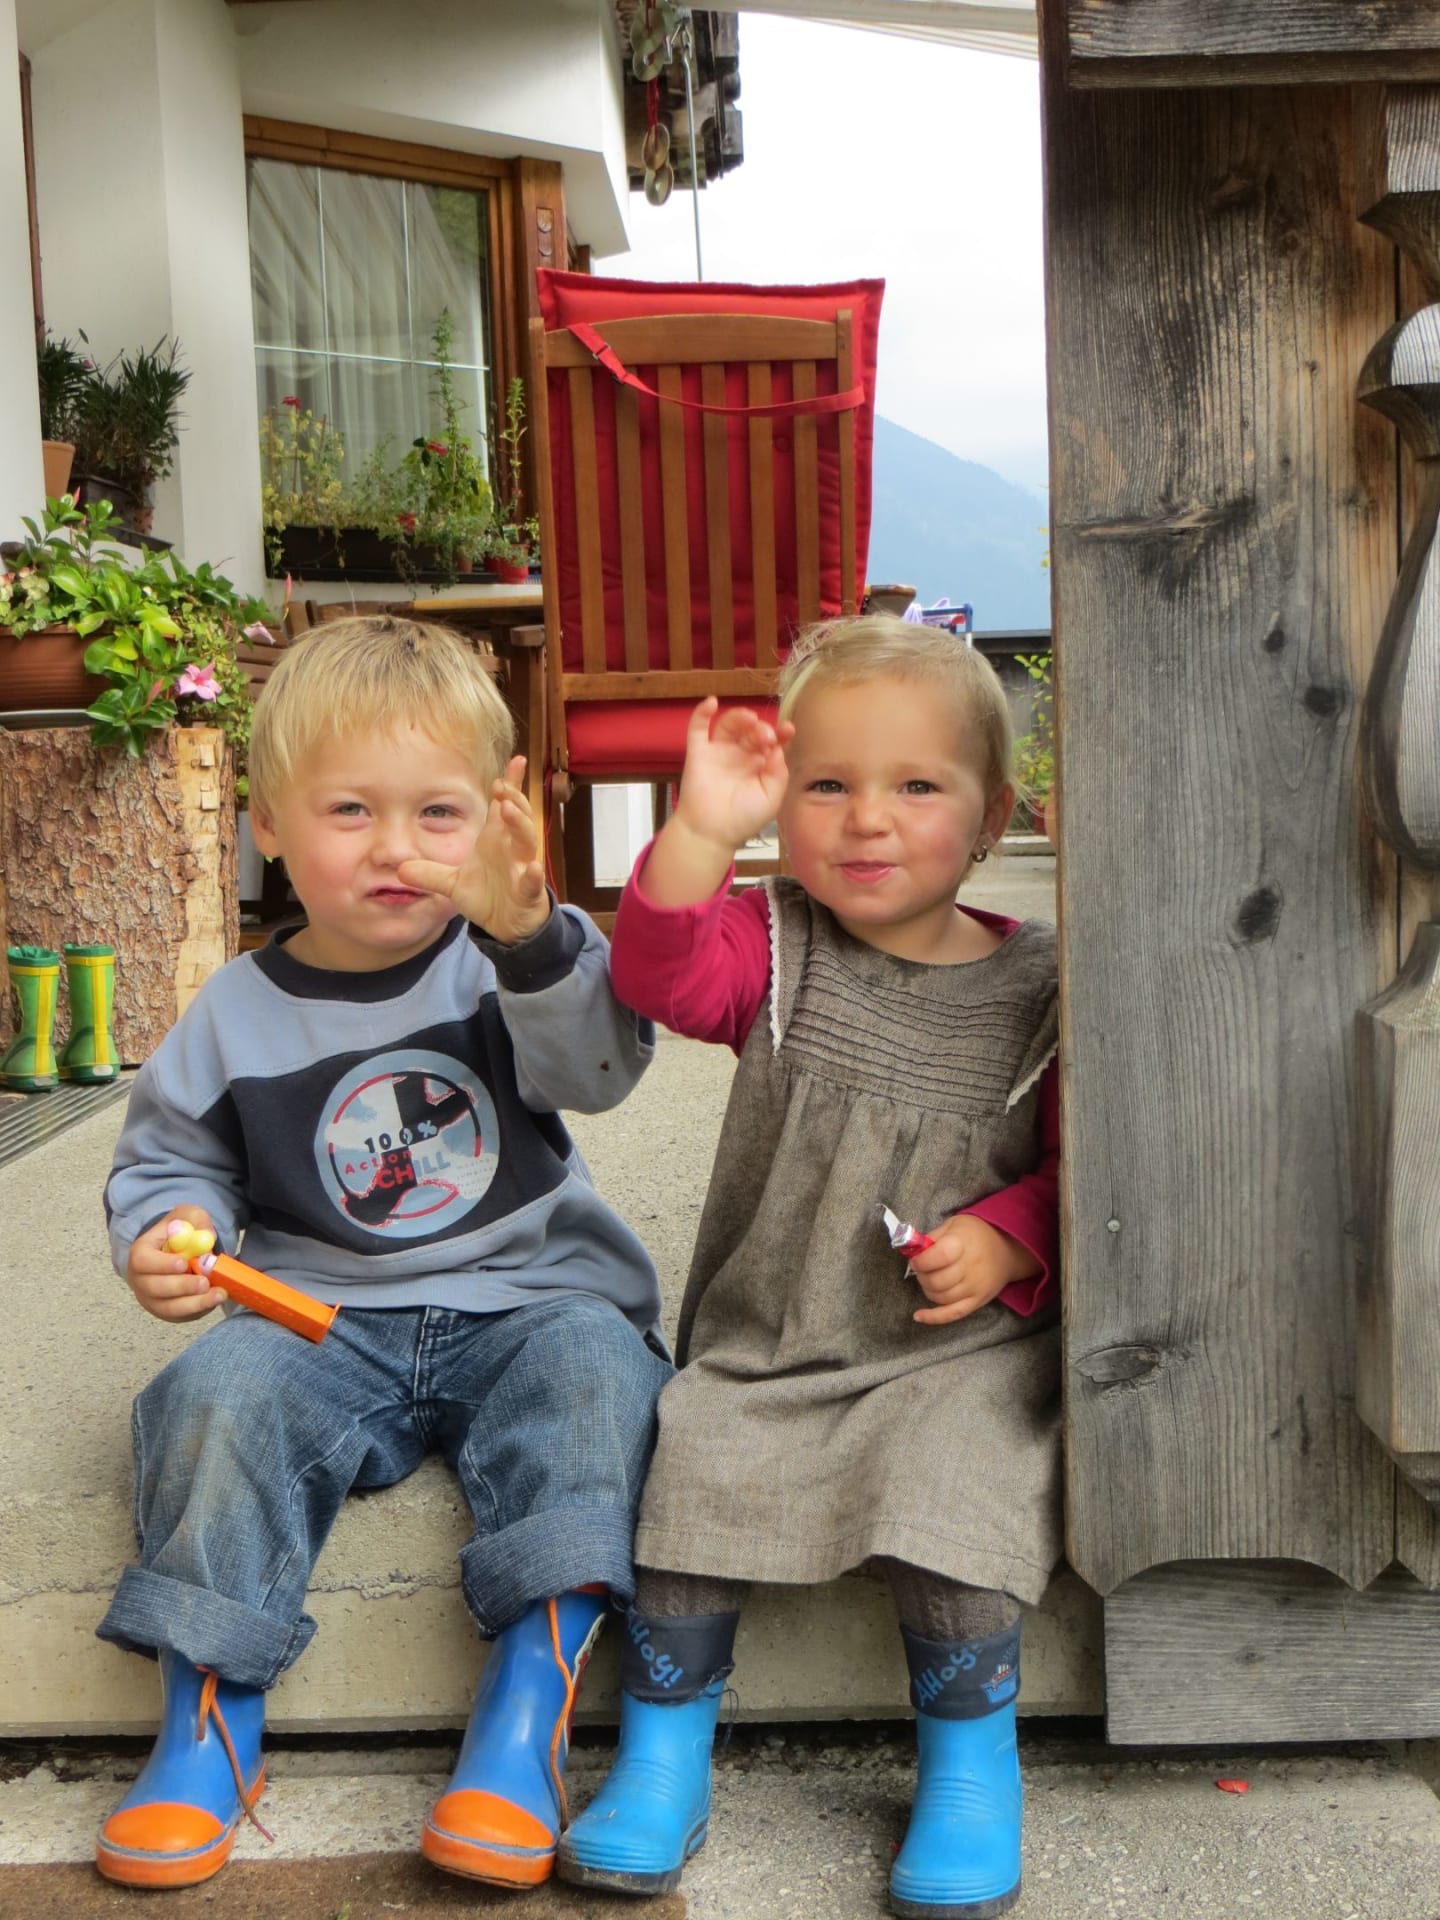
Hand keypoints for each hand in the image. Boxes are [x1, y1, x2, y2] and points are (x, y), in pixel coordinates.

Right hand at [127, 1204, 227, 1322]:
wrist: (180, 1251)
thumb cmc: (181, 1233)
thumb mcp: (188, 1216)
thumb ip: (197, 1222)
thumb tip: (206, 1237)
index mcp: (141, 1252)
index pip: (143, 1262)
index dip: (162, 1265)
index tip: (184, 1263)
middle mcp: (141, 1280)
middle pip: (154, 1289)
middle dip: (181, 1287)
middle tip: (204, 1282)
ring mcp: (152, 1299)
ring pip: (168, 1308)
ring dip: (194, 1304)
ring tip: (218, 1294)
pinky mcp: (167, 1312)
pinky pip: (180, 1316)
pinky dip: (198, 1311)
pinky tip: (214, 1300)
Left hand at [398, 755, 548, 944]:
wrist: (504, 926)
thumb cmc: (487, 896)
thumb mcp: (452, 883)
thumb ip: (429, 873)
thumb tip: (400, 868)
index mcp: (496, 840)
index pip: (504, 806)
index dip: (511, 783)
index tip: (515, 761)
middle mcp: (511, 849)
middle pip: (517, 817)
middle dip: (512, 799)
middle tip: (500, 786)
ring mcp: (522, 869)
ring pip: (526, 842)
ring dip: (520, 824)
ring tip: (509, 810)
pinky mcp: (527, 893)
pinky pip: (531, 882)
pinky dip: (532, 875)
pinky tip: (531, 867)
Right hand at [673, 698, 794, 852]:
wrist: (712, 833)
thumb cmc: (742, 820)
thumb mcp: (771, 798)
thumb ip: (778, 773)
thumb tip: (777, 749)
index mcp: (759, 765)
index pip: (772, 741)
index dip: (780, 733)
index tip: (787, 729)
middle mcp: (740, 755)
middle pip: (752, 730)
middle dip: (762, 729)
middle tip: (766, 737)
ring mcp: (718, 751)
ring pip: (729, 724)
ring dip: (740, 717)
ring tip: (749, 720)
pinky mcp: (698, 752)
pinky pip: (698, 728)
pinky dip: (702, 712)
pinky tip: (711, 703)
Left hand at [906, 1215, 1039, 1325]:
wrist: (1008, 1249)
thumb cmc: (977, 1234)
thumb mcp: (954, 1224)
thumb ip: (932, 1237)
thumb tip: (912, 1251)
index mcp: (963, 1243)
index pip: (938, 1256)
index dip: (921, 1260)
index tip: (915, 1259)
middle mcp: (971, 1267)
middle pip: (937, 1280)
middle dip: (922, 1275)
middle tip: (921, 1269)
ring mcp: (975, 1287)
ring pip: (941, 1297)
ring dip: (927, 1289)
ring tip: (928, 1279)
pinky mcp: (977, 1302)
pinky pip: (953, 1314)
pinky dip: (934, 1317)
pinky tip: (919, 1316)